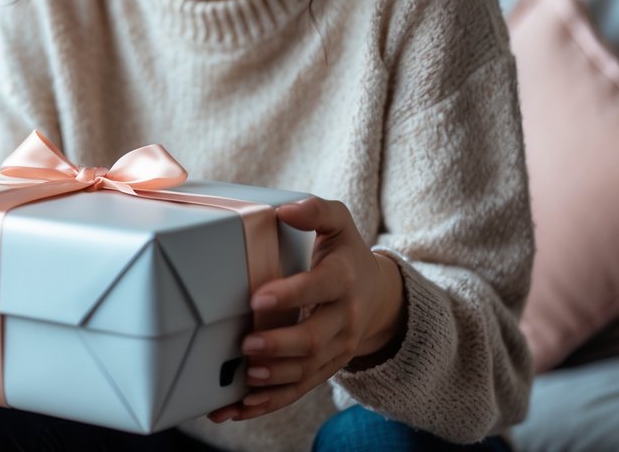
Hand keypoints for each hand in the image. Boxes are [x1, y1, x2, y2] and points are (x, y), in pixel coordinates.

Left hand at [208, 197, 404, 422]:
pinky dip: (269, 402)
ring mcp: (337, 348)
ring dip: (275, 379)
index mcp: (343, 280)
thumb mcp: (339, 224)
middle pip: (314, 338)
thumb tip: (286, 210)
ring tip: (247, 377)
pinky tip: (239, 408)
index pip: (319, 288)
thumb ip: (316, 211)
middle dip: (280, 345)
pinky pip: (299, 390)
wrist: (379, 296)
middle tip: (247, 345)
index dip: (291, 294)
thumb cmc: (346, 255)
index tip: (258, 297)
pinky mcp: (326, 368)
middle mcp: (343, 318)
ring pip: (307, 371)